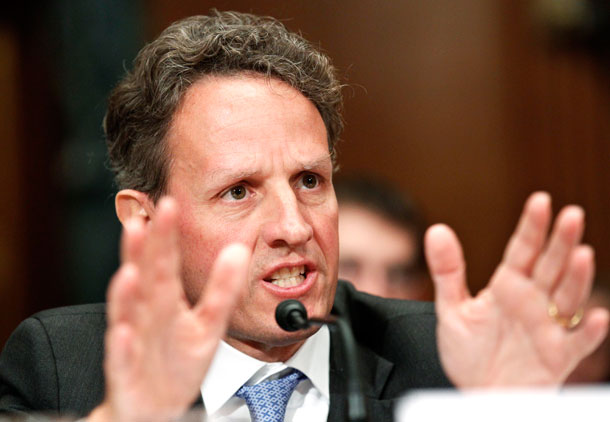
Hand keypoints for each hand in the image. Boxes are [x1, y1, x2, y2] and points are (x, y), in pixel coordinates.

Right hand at [89, 197, 249, 420]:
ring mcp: (134, 343)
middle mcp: (147, 316)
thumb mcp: (209, 323)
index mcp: (166, 301)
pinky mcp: (127, 373)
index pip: (164, 262)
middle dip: (140, 252)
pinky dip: (123, 347)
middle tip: (140, 221)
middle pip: (143, 280)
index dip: (166, 236)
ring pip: (128, 315)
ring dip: (126, 294)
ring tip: (129, 272)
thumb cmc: (178, 361)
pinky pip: (123, 359)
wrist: (153, 407)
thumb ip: (222, 288)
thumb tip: (240, 249)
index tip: (170, 205)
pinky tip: (124, 333)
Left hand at [425, 192, 608, 387]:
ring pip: (568, 297)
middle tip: (572, 215)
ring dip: (578, 277)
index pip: (522, 249)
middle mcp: (532, 301)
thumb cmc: (469, 352)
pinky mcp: (558, 356)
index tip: (540, 200)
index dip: (532, 226)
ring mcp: (548, 327)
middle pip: (550, 266)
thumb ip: (447, 271)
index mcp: (508, 285)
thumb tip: (436, 231)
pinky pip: (578, 343)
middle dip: (561, 241)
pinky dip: (590, 332)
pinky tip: (598, 317)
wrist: (476, 392)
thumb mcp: (451, 308)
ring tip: (583, 255)